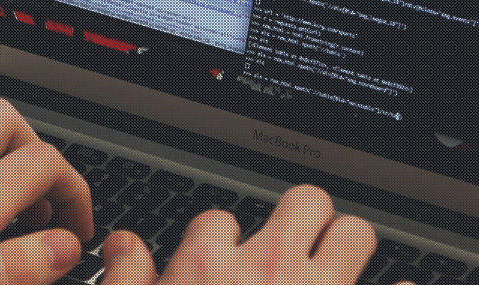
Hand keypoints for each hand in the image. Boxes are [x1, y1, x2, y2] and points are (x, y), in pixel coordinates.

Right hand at [99, 185, 401, 284]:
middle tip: (293, 247)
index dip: (216, 244)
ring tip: (335, 266)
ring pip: (354, 233)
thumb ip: (126, 278)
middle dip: (301, 220)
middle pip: (304, 202)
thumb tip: (123, 244)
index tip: (215, 265)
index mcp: (207, 267)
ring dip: (346, 247)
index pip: (216, 221)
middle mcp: (268, 270)